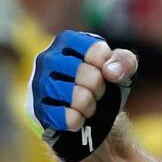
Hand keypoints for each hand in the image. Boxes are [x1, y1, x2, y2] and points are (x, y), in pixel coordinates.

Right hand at [30, 32, 137, 161]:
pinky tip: (78, 118)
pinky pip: (65, 116)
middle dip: (100, 87)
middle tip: (96, 91)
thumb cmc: (103, 82)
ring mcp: (38, 83)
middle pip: (88, 74)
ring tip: (88, 105)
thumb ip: (124, 61)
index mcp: (68, 42)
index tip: (105, 73)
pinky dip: (78, 120)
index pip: (97, 51)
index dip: (108, 67)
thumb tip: (110, 72)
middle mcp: (48, 58)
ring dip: (90, 105)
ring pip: (77, 96)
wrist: (89, 114)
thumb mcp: (121, 67)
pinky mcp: (36, 108)